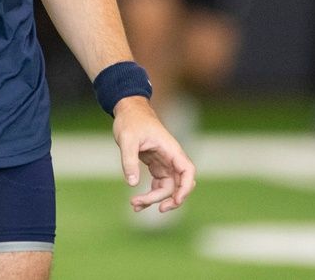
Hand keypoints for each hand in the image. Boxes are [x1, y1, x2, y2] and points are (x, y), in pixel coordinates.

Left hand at [112, 97, 195, 213]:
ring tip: (134, 205)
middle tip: (144, 204)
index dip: (185, 188)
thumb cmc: (130, 121)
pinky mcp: (156, 165)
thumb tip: (132, 184)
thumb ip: (129, 161)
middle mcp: (171, 158)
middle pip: (177, 185)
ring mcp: (164, 163)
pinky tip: (137, 202)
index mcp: (170, 149)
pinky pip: (158, 185)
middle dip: (165, 199)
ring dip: (154, 199)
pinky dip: (150, 194)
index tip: (175, 201)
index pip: (187, 171)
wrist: (128, 110)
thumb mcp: (127, 139)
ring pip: (167, 188)